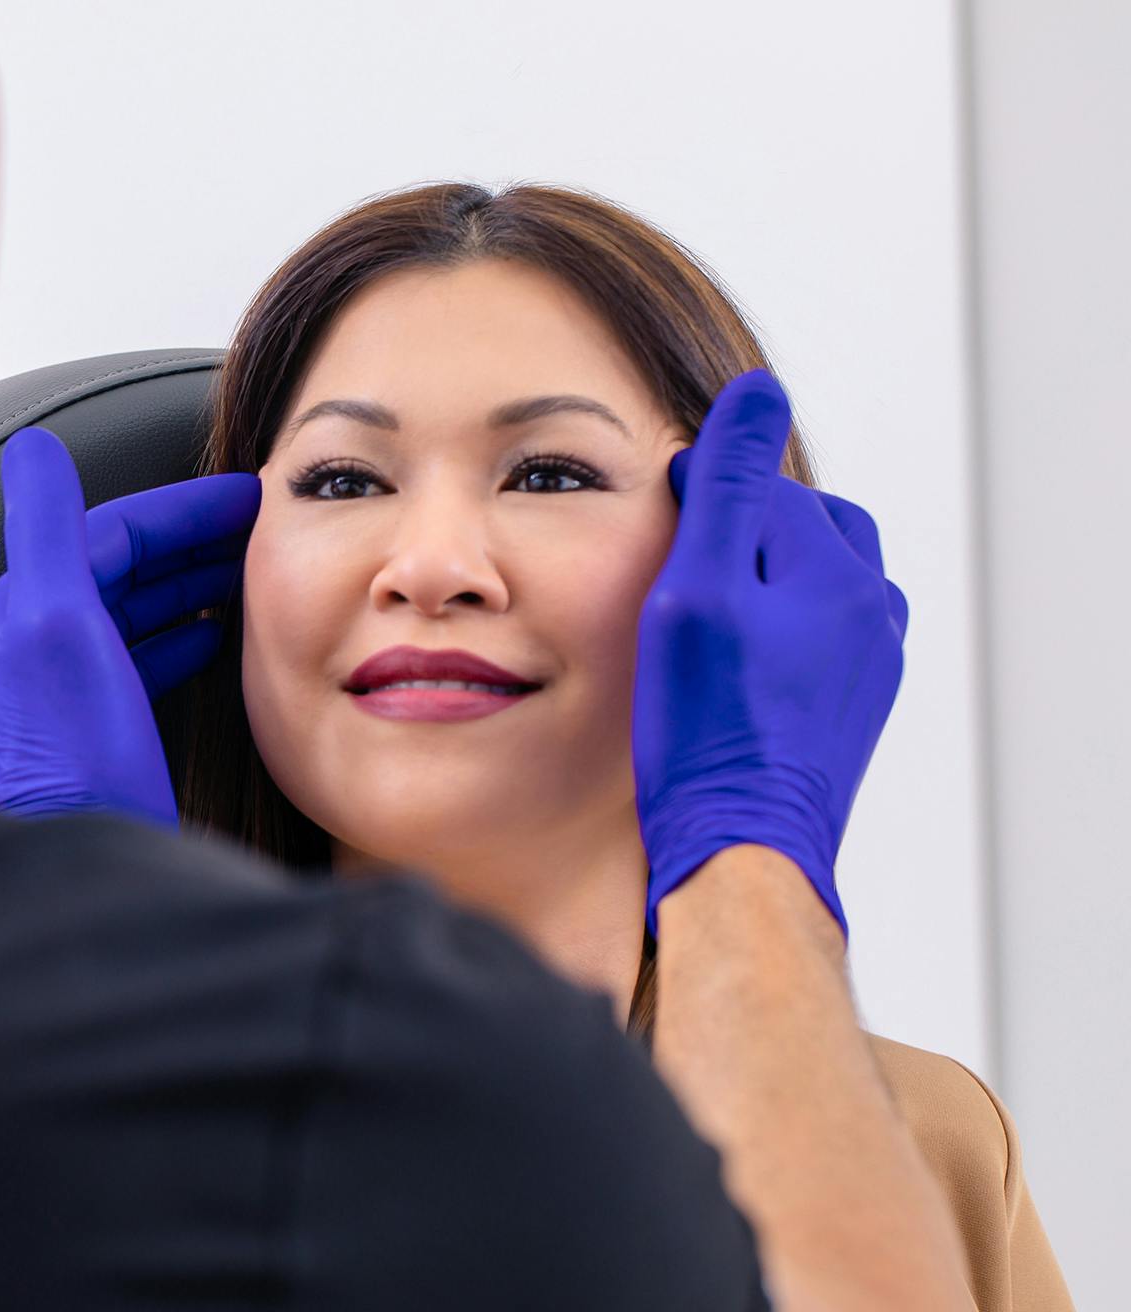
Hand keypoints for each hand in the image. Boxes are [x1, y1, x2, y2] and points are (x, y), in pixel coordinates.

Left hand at [0, 427, 259, 826]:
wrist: (88, 863)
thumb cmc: (79, 754)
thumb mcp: (58, 626)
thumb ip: (47, 529)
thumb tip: (32, 444)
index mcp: (21, 608)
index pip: (109, 530)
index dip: (182, 507)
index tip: (252, 495)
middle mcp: (34, 641)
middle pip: (125, 565)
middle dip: (194, 542)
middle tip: (265, 529)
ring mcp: (67, 688)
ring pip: (137, 608)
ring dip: (192, 583)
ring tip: (253, 574)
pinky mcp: (98, 728)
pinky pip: (143, 657)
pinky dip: (183, 636)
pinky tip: (217, 639)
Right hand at [633, 372, 908, 937]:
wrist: (740, 848)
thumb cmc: (706, 731)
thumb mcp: (699, 592)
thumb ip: (731, 488)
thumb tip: (760, 392)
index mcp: (839, 573)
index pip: (762, 491)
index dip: (699, 497)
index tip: (654, 519)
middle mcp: (872, 612)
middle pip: (799, 529)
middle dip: (740, 532)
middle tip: (675, 564)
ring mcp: (871, 662)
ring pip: (811, 581)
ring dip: (761, 578)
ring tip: (702, 610)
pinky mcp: (855, 705)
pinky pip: (819, 635)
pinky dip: (775, 627)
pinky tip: (732, 660)